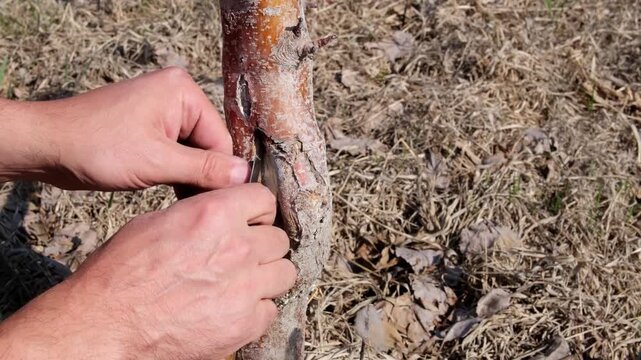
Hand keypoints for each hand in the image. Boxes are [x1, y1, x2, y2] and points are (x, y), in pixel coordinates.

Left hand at [0, 67, 248, 190]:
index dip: (219, 173)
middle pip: (208, 145)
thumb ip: (204, 169)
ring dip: (186, 176)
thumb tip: (245, 175)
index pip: (221, 139)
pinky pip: (175, 151)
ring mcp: (161, 110)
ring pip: (192, 151)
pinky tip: (168, 190)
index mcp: (182, 91)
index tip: (215, 202)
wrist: (46, 145)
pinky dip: (174, 171)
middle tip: (193, 205)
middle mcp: (176, 95)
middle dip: (200, 175)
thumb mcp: (157, 162)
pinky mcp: (149, 126)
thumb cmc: (96, 147)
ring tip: (177, 199)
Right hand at [0, 184, 296, 358]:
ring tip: (243, 282)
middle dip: (262, 245)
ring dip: (267, 276)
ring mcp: (246, 288)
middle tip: (242, 256)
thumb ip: (200, 215)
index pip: (264, 200)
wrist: (107, 324)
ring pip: (285, 273)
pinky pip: (270, 309)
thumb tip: (221, 214)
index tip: (250, 221)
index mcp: (215, 214)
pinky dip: (256, 309)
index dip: (255, 211)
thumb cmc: (121, 274)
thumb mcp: (156, 222)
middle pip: (278, 239)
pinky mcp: (246, 323)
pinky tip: (233, 308)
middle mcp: (238, 248)